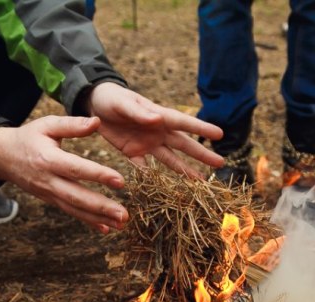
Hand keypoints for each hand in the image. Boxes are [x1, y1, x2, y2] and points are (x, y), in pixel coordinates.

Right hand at [0, 116, 127, 232]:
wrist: (2, 157)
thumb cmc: (28, 137)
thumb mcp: (47, 124)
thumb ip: (72, 124)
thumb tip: (97, 122)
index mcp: (48, 159)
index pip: (76, 169)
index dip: (98, 175)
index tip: (120, 181)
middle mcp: (49, 180)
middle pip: (77, 197)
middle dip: (102, 207)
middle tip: (124, 214)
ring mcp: (49, 193)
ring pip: (76, 209)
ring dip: (99, 218)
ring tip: (121, 224)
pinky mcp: (51, 200)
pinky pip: (71, 212)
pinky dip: (89, 222)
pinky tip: (106, 228)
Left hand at [87, 82, 223, 177]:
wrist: (94, 105)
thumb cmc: (112, 98)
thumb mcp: (123, 104)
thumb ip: (139, 113)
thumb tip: (159, 119)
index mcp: (159, 116)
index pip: (184, 123)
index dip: (202, 128)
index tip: (219, 134)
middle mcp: (158, 132)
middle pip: (183, 145)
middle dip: (201, 154)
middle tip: (220, 162)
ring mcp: (147, 144)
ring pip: (170, 159)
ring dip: (185, 171)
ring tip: (200, 182)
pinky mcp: (133, 153)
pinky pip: (145, 168)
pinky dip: (153, 180)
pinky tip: (165, 192)